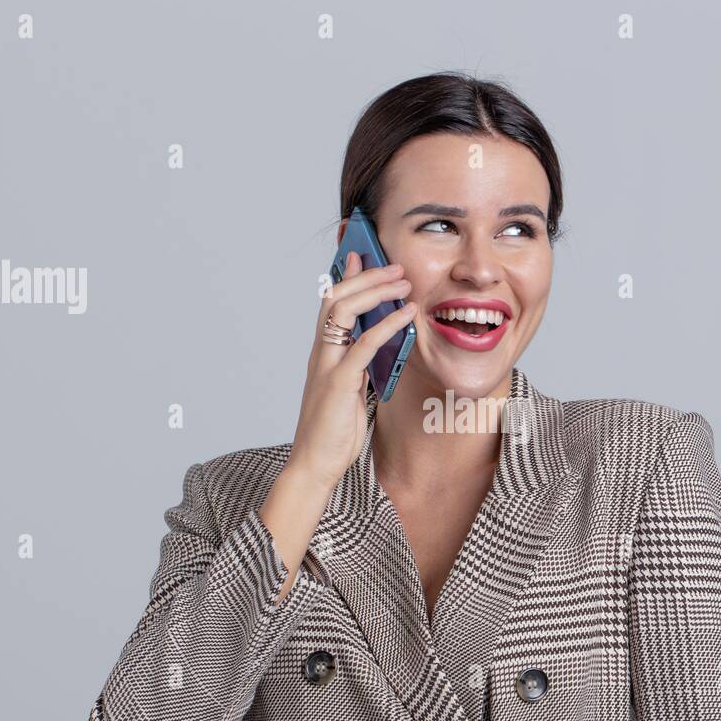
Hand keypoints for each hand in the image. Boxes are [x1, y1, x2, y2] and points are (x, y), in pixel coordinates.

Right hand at [287, 250, 416, 491]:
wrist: (315, 464)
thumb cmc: (332, 432)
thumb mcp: (348, 392)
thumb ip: (356, 369)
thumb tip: (373, 353)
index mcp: (322, 355)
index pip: (330, 305)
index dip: (345, 278)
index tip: (361, 256)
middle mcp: (321, 354)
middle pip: (335, 298)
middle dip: (365, 277)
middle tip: (394, 266)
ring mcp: (327, 366)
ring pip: (343, 311)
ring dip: (375, 291)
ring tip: (402, 281)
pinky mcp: (339, 382)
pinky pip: (364, 344)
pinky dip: (386, 324)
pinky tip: (405, 314)